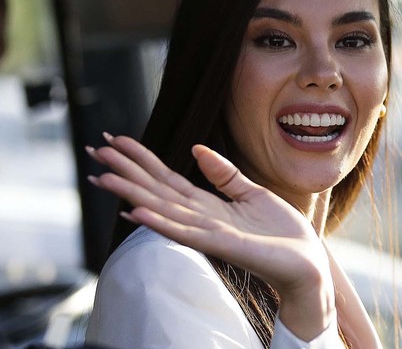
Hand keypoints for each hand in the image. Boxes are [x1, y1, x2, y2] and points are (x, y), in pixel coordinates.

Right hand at [87, 134, 335, 340]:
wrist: (306, 261)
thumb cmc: (281, 233)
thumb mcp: (252, 192)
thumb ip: (224, 174)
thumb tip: (196, 148)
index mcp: (208, 205)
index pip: (167, 179)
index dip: (143, 159)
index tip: (118, 141)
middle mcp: (201, 219)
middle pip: (157, 191)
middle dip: (126, 171)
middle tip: (95, 151)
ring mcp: (208, 233)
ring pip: (163, 209)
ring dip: (132, 194)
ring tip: (103, 177)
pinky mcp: (223, 245)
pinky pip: (186, 232)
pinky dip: (160, 223)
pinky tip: (137, 212)